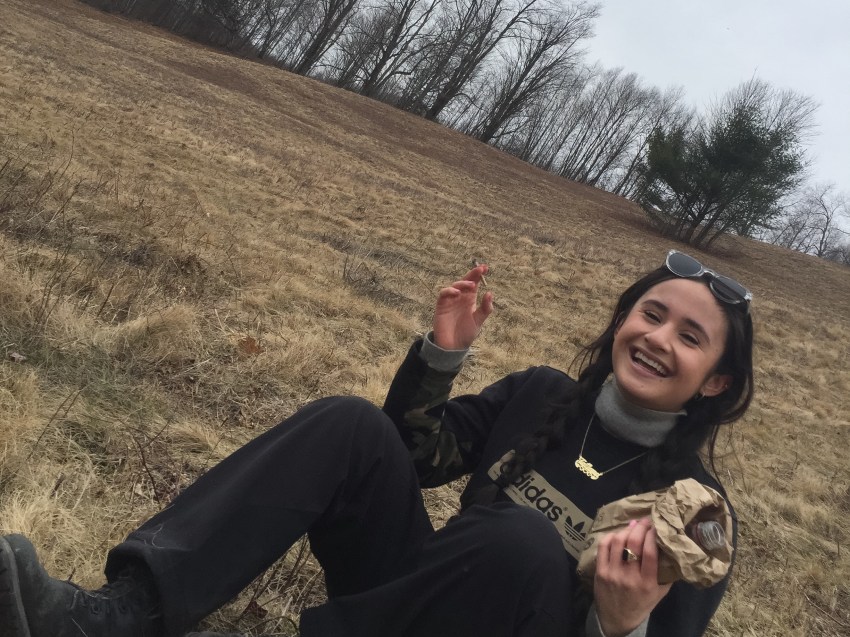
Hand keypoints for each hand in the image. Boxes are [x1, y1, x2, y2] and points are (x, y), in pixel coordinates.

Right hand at [432, 265, 493, 349]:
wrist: (453, 347)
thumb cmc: (466, 333)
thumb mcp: (479, 321)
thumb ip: (485, 308)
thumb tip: (490, 292)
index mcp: (470, 300)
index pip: (475, 284)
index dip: (479, 275)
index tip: (485, 267)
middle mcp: (460, 298)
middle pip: (465, 281)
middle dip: (472, 274)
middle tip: (480, 269)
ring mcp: (450, 301)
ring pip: (455, 285)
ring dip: (463, 283)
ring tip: (471, 285)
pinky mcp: (441, 306)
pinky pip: (443, 294)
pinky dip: (449, 291)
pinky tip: (457, 293)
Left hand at [593, 518, 672, 636]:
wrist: (616, 620)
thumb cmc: (641, 605)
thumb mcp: (659, 593)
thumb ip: (666, 574)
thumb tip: (672, 550)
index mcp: (647, 583)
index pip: (650, 552)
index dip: (653, 534)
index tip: (656, 526)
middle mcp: (629, 577)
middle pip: (633, 543)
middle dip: (640, 527)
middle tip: (645, 521)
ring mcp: (612, 573)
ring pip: (617, 541)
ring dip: (626, 530)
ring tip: (633, 526)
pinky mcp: (599, 571)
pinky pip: (603, 546)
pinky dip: (611, 536)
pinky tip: (618, 534)